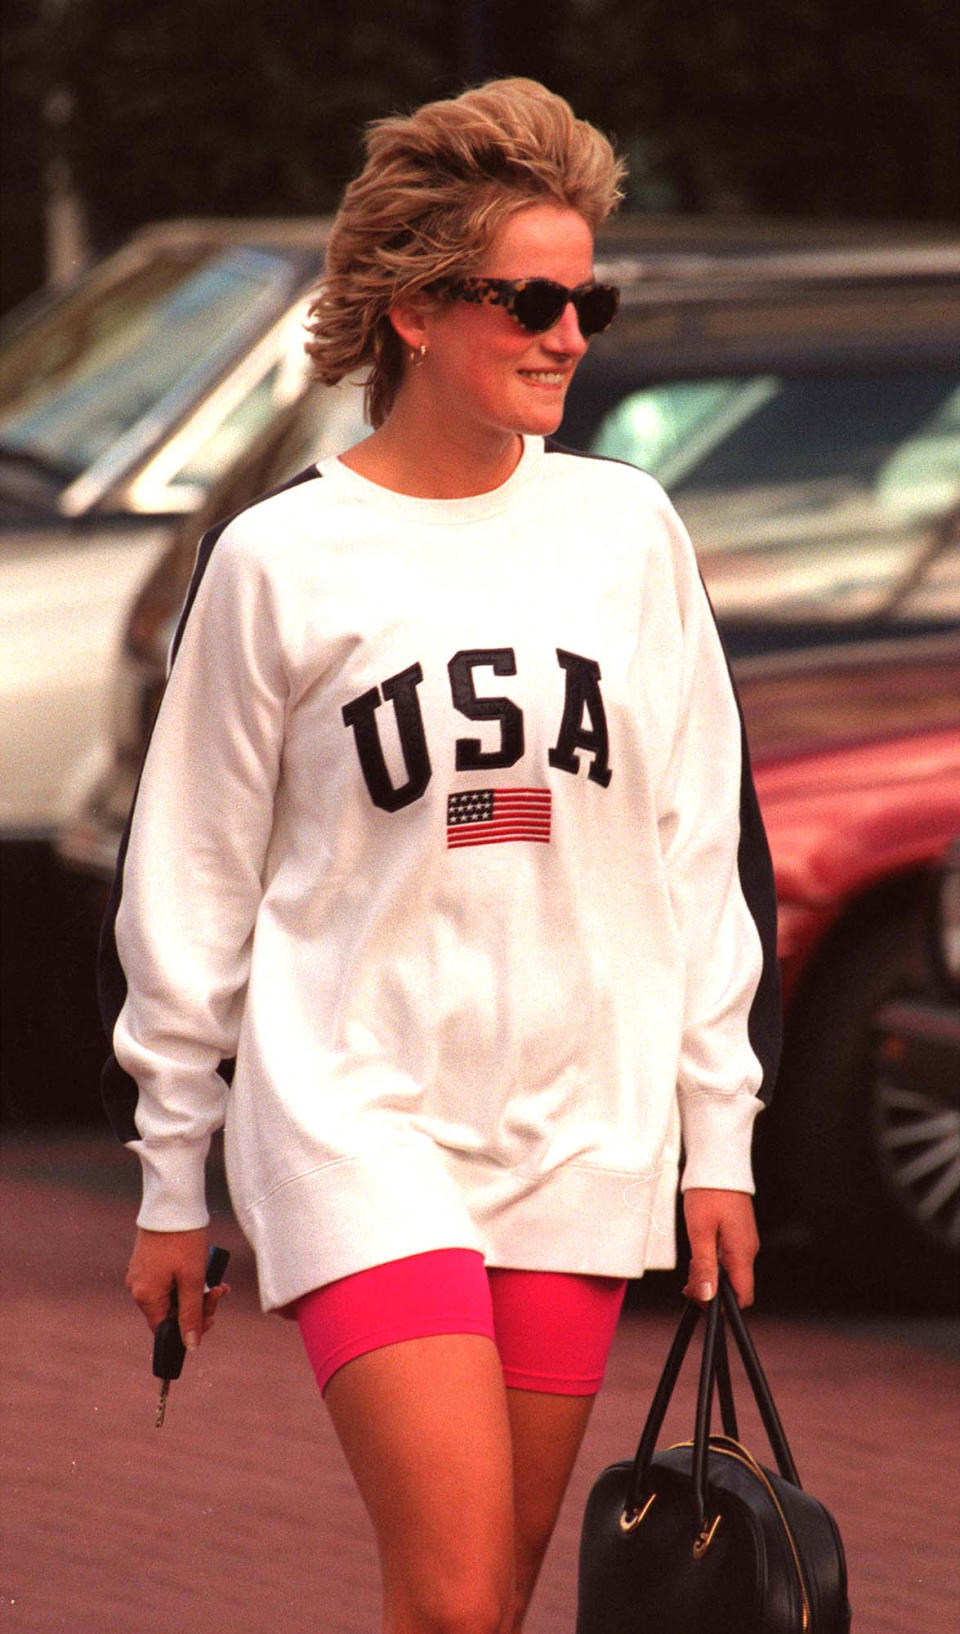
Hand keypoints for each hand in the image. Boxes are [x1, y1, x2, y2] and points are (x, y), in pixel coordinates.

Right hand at [125, 1227, 228, 1349]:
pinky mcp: (147, 1262)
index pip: (165, 1329)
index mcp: (145, 1297)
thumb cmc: (183, 1240)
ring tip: (218, 1280)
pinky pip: (167, 1281)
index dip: (189, 1328)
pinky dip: (186, 1279)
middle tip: (219, 1292)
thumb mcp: (193, 1280)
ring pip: (171, 1295)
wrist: (172, 1202)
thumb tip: (190, 1346)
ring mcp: (141, 1274)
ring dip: (196, 1291)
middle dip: (198, 1306)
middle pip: (169, 1312)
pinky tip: (204, 1269)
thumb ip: (191, 1315)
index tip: (211, 1318)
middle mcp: (137, 1288)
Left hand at [682, 1189, 758, 1308]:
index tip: (700, 1298)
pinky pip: (729, 1257)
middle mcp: (748, 1249)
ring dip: (711, 1275)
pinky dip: (714, 1261)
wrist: (718, 1163)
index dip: (723, 1305)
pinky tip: (700, 1251)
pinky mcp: (739, 1233)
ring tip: (691, 1264)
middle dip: (712, 1290)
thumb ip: (704, 1266)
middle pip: (736, 1286)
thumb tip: (707, 1296)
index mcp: (742, 1252)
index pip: (743, 1296)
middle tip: (688, 1282)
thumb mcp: (699, 1231)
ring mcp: (745, 1241)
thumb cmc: (708, 1192)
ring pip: (731, 1272)